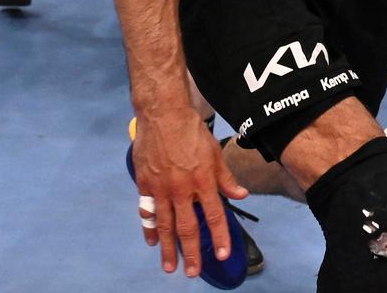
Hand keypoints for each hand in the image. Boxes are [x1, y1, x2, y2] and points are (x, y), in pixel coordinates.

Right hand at [131, 107, 247, 278]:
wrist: (163, 114)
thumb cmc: (192, 131)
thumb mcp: (215, 152)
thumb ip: (226, 178)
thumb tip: (241, 195)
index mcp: (203, 181)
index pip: (214, 215)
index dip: (219, 236)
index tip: (221, 254)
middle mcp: (182, 189)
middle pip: (187, 227)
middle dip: (191, 252)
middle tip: (192, 272)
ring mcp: (161, 189)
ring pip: (165, 225)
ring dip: (168, 248)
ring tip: (169, 267)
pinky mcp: (144, 185)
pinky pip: (147, 212)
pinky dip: (150, 228)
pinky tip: (152, 241)